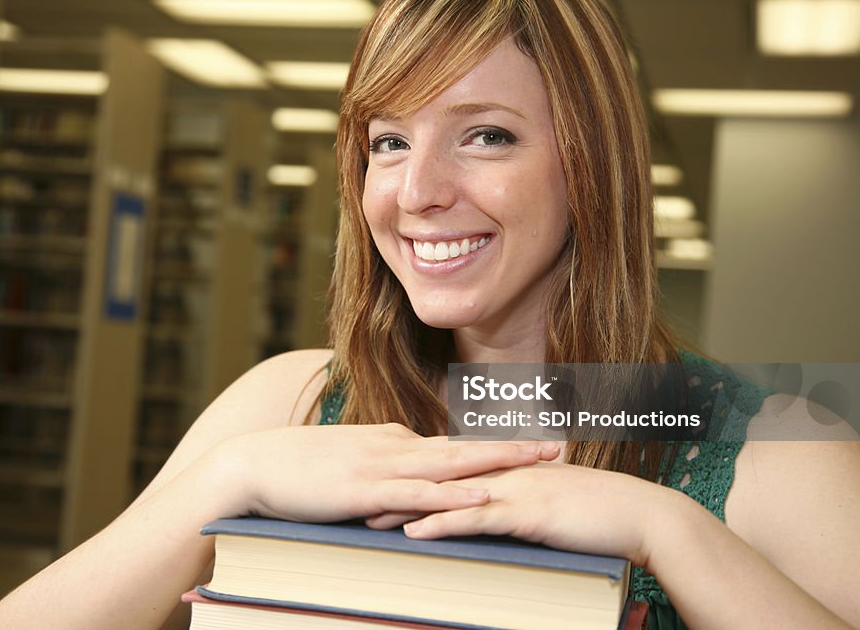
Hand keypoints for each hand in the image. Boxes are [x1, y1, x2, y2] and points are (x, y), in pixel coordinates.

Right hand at [199, 423, 559, 523]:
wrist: (253, 465)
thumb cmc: (297, 467)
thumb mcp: (348, 462)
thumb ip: (380, 468)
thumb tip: (407, 480)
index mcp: (392, 440)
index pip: (453, 443)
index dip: (494, 445)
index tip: (531, 445)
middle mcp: (395, 446)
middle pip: (466, 446)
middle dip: (514, 448)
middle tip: (558, 446)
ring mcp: (381, 466)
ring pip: (452, 463)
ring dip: (499, 462)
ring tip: (539, 462)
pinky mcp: (364, 489)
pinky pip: (418, 493)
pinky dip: (453, 492)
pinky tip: (482, 492)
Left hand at [397, 462, 675, 566]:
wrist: (640, 513)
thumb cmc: (598, 510)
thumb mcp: (551, 498)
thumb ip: (522, 496)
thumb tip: (498, 505)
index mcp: (508, 467)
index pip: (452, 468)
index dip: (414, 474)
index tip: (381, 481)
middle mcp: (505, 471)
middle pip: (441, 477)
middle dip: (399, 487)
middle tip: (360, 496)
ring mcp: (514, 489)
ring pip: (451, 495)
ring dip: (408, 506)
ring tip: (370, 517)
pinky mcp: (526, 512)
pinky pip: (476, 518)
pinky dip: (442, 524)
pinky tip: (414, 533)